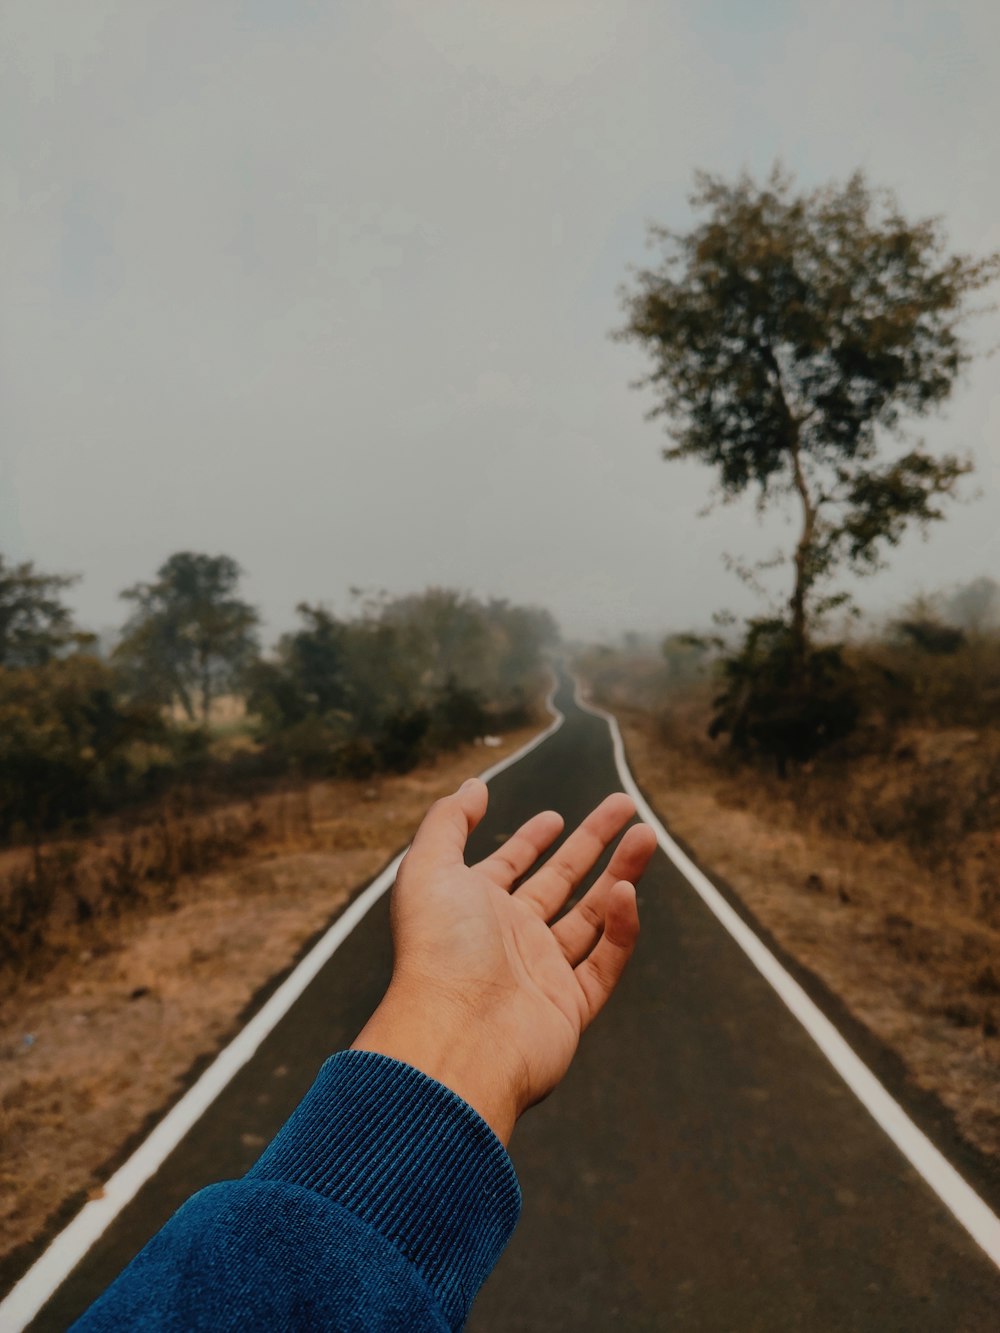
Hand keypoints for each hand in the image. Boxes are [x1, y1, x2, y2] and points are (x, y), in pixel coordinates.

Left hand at [351, 779, 656, 1143]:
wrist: (455, 1036)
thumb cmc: (437, 949)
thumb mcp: (429, 868)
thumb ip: (448, 822)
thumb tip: (474, 786)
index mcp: (473, 909)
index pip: (509, 867)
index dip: (530, 841)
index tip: (556, 816)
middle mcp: (507, 939)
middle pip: (560, 881)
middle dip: (593, 842)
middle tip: (627, 806)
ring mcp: (540, 974)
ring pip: (592, 915)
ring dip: (621, 872)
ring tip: (648, 835)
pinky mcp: (569, 1008)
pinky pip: (605, 961)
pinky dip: (621, 928)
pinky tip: (629, 891)